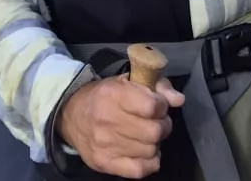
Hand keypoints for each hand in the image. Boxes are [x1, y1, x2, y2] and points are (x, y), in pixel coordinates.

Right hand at [56, 74, 181, 177]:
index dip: (162, 106)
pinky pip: (141, 170)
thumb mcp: (128, 80)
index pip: (153, 107)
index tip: (158, 106)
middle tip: (156, 122)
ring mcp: (105, 145)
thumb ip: (157, 85)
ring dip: (154, 143)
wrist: (71, 116)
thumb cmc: (104, 96)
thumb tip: (178, 99)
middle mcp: (108, 120)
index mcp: (113, 94)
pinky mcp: (105, 163)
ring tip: (146, 135)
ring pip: (150, 151)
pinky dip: (149, 162)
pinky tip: (143, 152)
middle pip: (155, 132)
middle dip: (162, 126)